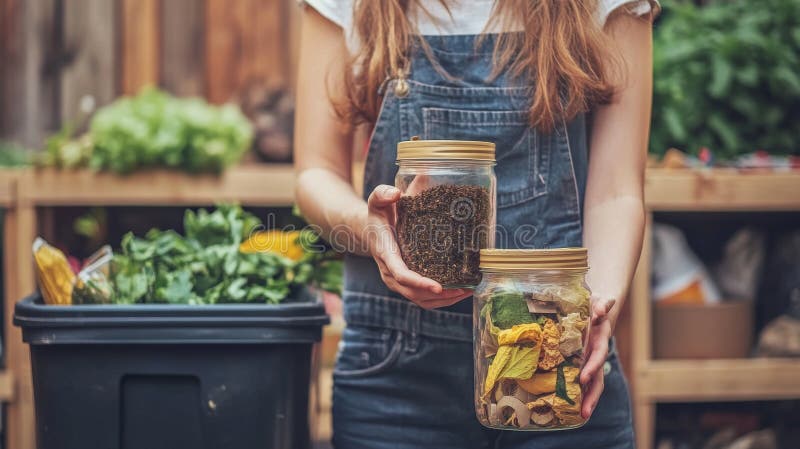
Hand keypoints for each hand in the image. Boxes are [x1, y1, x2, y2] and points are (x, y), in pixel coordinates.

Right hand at [364, 184, 471, 308]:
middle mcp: (389, 271)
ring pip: (418, 299)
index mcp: (386, 253)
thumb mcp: (377, 201)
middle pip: (413, 292)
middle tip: (463, 289)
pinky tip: (458, 292)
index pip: (402, 274)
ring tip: (466, 291)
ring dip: (443, 300)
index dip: (419, 282)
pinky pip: (421, 298)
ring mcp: (396, 281)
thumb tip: (396, 194)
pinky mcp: (404, 284)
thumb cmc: (378, 214)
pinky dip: (440, 300)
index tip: (438, 287)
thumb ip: (383, 194)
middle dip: (438, 295)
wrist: (369, 230)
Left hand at [579, 297, 616, 418]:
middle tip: (584, 412)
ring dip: (588, 399)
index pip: (597, 357)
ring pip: (593, 382)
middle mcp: (596, 353)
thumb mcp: (599, 302)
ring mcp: (591, 359)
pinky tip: (574, 406)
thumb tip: (601, 309)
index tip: (583, 379)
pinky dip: (581, 392)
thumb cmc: (597, 305)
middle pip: (597, 378)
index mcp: (599, 341)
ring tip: (581, 415)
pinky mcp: (584, 360)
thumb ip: (602, 305)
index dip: (592, 368)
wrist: (600, 306)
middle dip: (592, 395)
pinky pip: (584, 378)